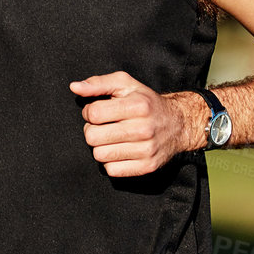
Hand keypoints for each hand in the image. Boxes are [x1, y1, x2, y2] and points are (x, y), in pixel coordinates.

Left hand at [70, 71, 190, 176]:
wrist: (178, 124)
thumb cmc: (146, 102)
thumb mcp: (125, 84)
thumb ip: (98, 83)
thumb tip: (75, 87)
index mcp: (137, 105)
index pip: (94, 114)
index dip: (89, 112)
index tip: (97, 112)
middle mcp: (143, 128)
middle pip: (92, 137)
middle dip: (92, 130)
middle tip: (103, 126)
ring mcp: (146, 150)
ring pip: (99, 155)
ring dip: (100, 147)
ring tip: (111, 138)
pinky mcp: (147, 166)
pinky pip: (112, 170)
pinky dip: (111, 161)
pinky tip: (119, 150)